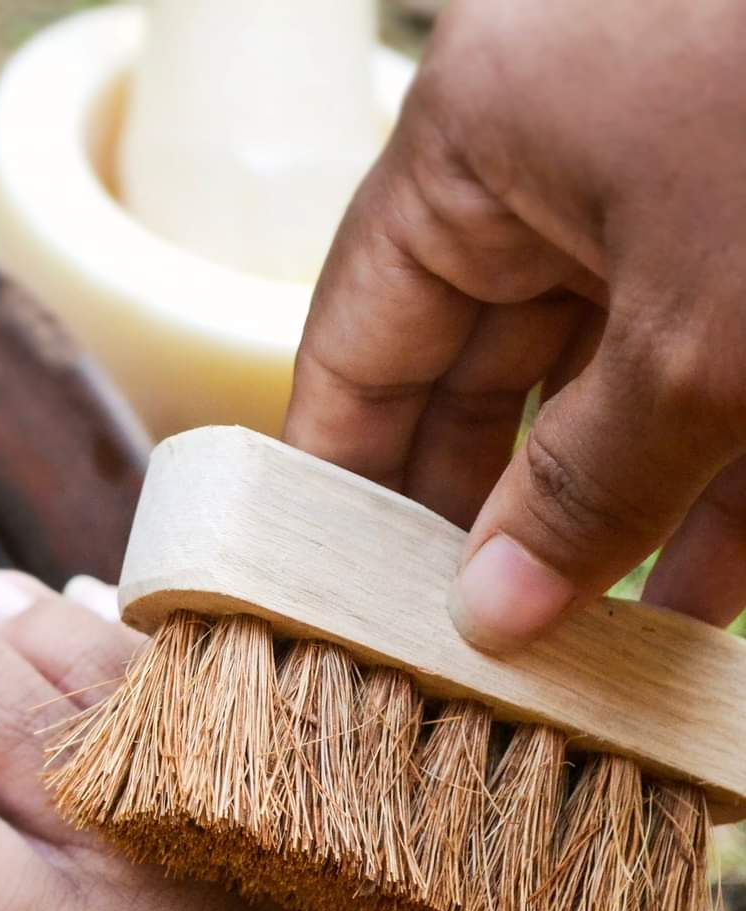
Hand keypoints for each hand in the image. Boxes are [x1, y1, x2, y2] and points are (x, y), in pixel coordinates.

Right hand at [284, 0, 745, 652]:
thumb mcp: (706, 340)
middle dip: (477, 510)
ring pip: (595, 386)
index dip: (337, 464)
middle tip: (460, 629)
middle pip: (475, 371)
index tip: (327, 572)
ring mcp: (664, 189)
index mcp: (482, 143)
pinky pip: (700, 373)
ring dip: (603, 517)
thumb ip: (584, 488)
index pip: (359, 333)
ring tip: (585, 644)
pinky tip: (707, 592)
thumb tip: (491, 611)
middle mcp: (556, 160)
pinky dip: (706, 481)